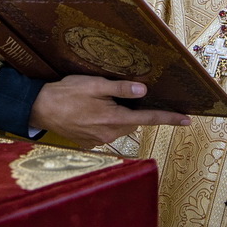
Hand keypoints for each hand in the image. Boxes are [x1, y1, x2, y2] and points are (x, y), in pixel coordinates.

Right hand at [29, 75, 189, 148]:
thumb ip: (120, 88)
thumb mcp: (94, 84)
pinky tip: (93, 109)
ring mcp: (98, 140)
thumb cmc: (66, 93)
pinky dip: (106, 120)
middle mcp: (109, 134)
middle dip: (137, 111)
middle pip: (134, 122)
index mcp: (114, 119)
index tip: (187, 120)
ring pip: (120, 126)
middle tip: (128, 95)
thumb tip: (143, 91)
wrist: (39, 109)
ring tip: (103, 100)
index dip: (169, 118)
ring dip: (120, 115)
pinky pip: (106, 130)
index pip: (148, 119)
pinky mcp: (89, 142)